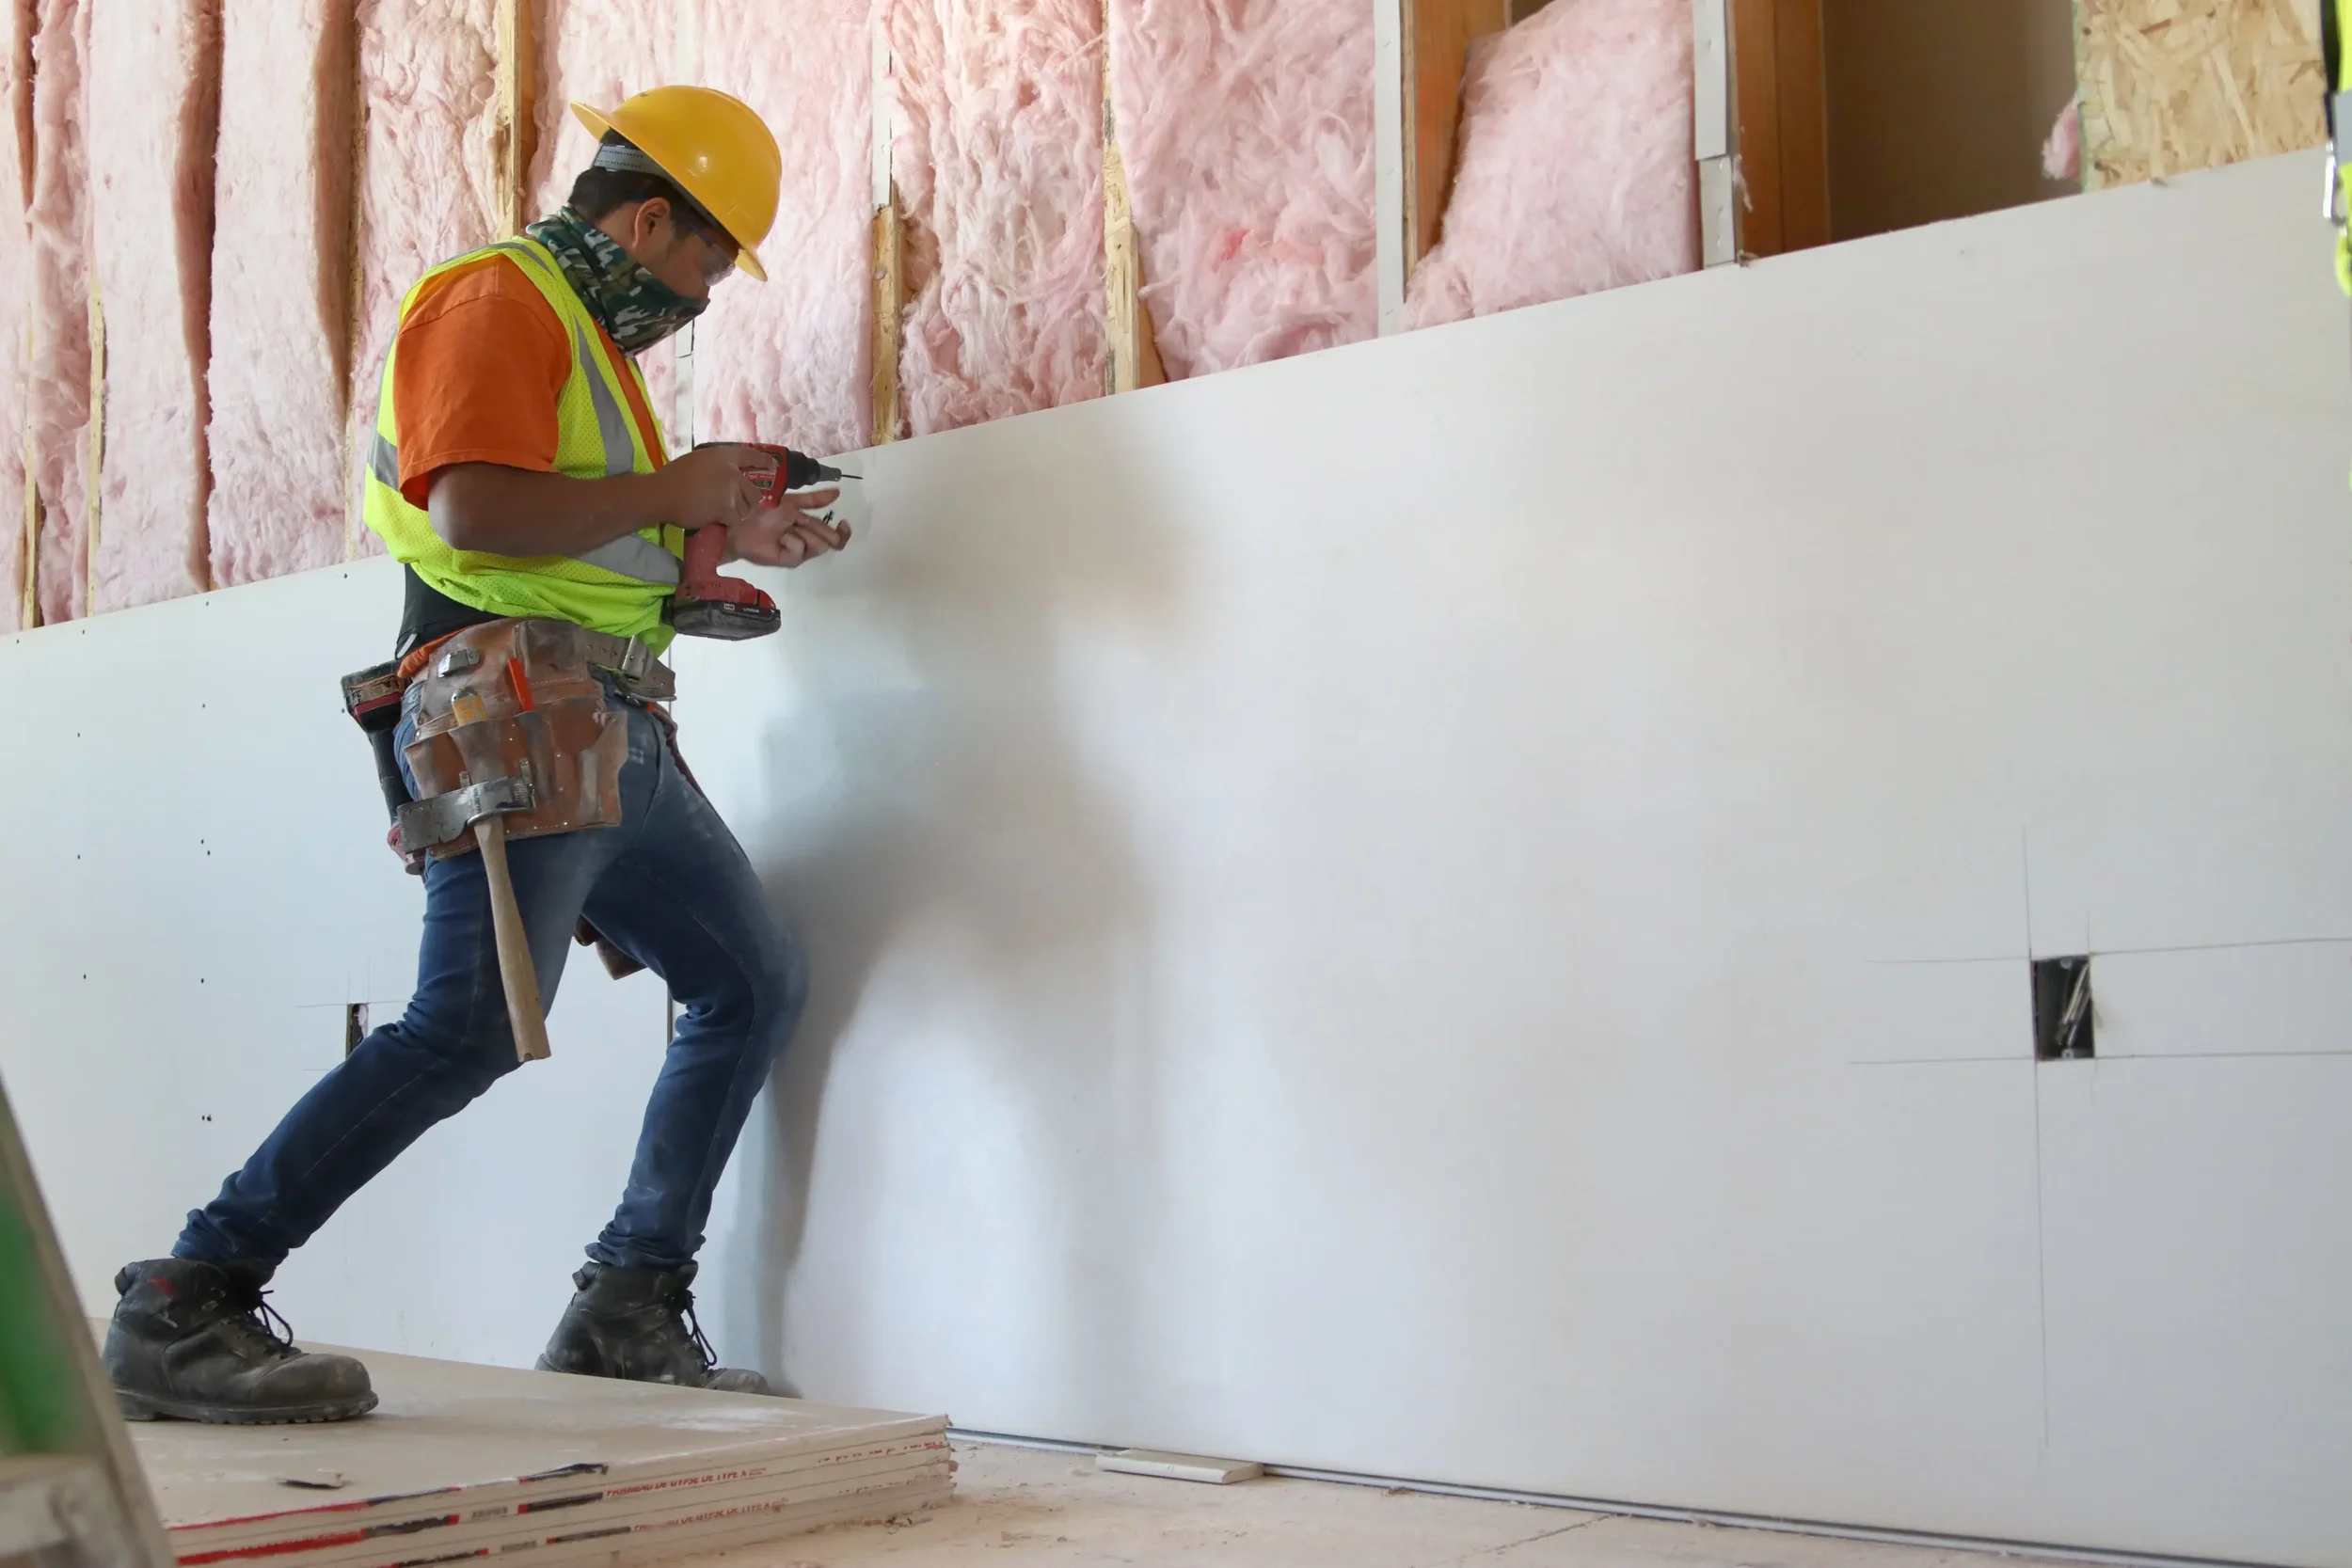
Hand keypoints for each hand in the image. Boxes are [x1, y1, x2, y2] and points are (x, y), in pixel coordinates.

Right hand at [659, 445, 767, 531]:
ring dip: (738, 513)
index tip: (774, 466)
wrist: (663, 493)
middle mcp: (731, 472)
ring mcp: (730, 491)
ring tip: (725, 514)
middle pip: (753, 491)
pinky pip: (735, 519)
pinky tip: (718, 520)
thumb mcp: (698, 460)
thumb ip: (716, 466)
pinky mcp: (725, 509)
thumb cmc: (674, 476)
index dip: (764, 461)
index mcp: (723, 456)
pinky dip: (728, 522)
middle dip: (749, 501)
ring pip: (746, 507)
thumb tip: (725, 476)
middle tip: (741, 505)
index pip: (750, 455)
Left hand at [725, 487, 850, 568]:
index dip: (843, 531)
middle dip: (821, 530)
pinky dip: (790, 540)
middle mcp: (808, 541)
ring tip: (785, 529)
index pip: (835, 534)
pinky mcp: (790, 561)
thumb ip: (815, 500)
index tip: (843, 522)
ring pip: (819, 546)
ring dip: (803, 533)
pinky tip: (779, 538)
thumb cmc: (764, 511)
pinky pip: (800, 550)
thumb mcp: (792, 501)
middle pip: (830, 541)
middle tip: (802, 523)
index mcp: (810, 527)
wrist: (743, 523)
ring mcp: (800, 553)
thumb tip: (838, 492)